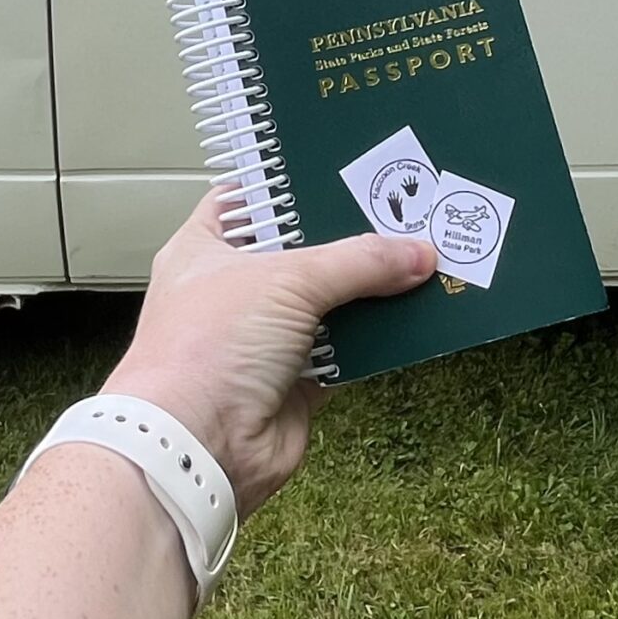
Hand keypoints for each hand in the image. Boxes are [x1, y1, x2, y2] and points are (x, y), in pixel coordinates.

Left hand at [102, 190, 437, 513]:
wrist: (197, 447)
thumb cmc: (204, 351)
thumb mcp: (285, 279)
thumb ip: (356, 260)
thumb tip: (413, 251)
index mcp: (206, 249)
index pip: (248, 199)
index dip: (290, 183)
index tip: (341, 171)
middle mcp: (233, 292)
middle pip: (302, 253)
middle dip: (348, 240)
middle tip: (400, 213)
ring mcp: (265, 339)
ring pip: (330, 304)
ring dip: (370, 291)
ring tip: (420, 259)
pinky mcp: (296, 382)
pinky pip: (348, 351)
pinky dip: (377, 340)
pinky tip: (413, 318)